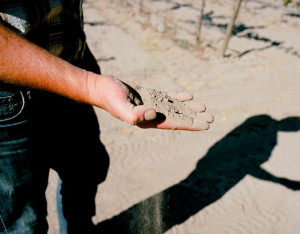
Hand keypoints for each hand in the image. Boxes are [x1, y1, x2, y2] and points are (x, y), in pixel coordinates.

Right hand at [89, 74, 212, 130]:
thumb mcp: (121, 107)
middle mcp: (152, 114)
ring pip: (175, 107)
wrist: (102, 87)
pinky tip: (189, 95)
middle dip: (194, 118)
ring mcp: (152, 104)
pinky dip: (178, 97)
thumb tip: (154, 113)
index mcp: (147, 121)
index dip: (190, 124)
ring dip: (189, 108)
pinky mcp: (150, 95)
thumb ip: (135, 115)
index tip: (205, 125)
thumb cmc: (110, 98)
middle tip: (212, 118)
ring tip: (204, 108)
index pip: (174, 124)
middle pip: (178, 117)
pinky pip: (168, 97)